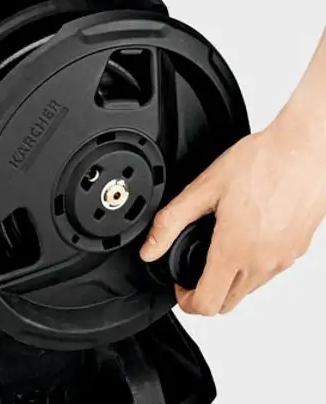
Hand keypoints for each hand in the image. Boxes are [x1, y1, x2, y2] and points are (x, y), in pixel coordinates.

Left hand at [140, 100, 325, 315]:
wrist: (305, 150)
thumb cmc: (261, 163)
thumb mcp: (204, 189)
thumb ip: (170, 222)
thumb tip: (149, 249)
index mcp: (235, 250)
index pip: (207, 305)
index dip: (185, 300)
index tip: (179, 283)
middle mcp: (263, 262)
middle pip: (228, 304)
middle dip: (205, 293)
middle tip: (192, 267)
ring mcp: (284, 259)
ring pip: (249, 290)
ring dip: (228, 279)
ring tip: (216, 243)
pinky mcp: (298, 251)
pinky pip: (269, 272)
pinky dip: (251, 265)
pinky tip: (243, 234)